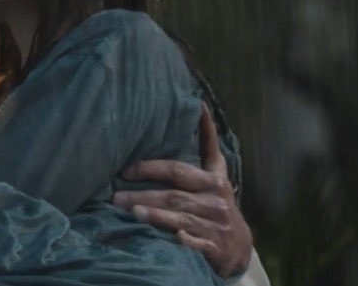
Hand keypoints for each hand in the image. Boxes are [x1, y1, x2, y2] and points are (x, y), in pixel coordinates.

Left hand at [112, 103, 251, 276]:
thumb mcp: (215, 181)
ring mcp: (216, 224)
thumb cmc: (215, 209)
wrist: (239, 251)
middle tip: (118, 187)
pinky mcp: (214, 247)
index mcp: (215, 180)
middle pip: (177, 189)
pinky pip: (195, 242)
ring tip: (129, 209)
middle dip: (146, 187)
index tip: (196, 107)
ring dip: (153, 212)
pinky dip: (183, 239)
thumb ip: (204, 154)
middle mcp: (217, 199)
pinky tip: (170, 236)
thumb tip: (196, 110)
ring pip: (179, 215)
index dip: (204, 129)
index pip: (206, 153)